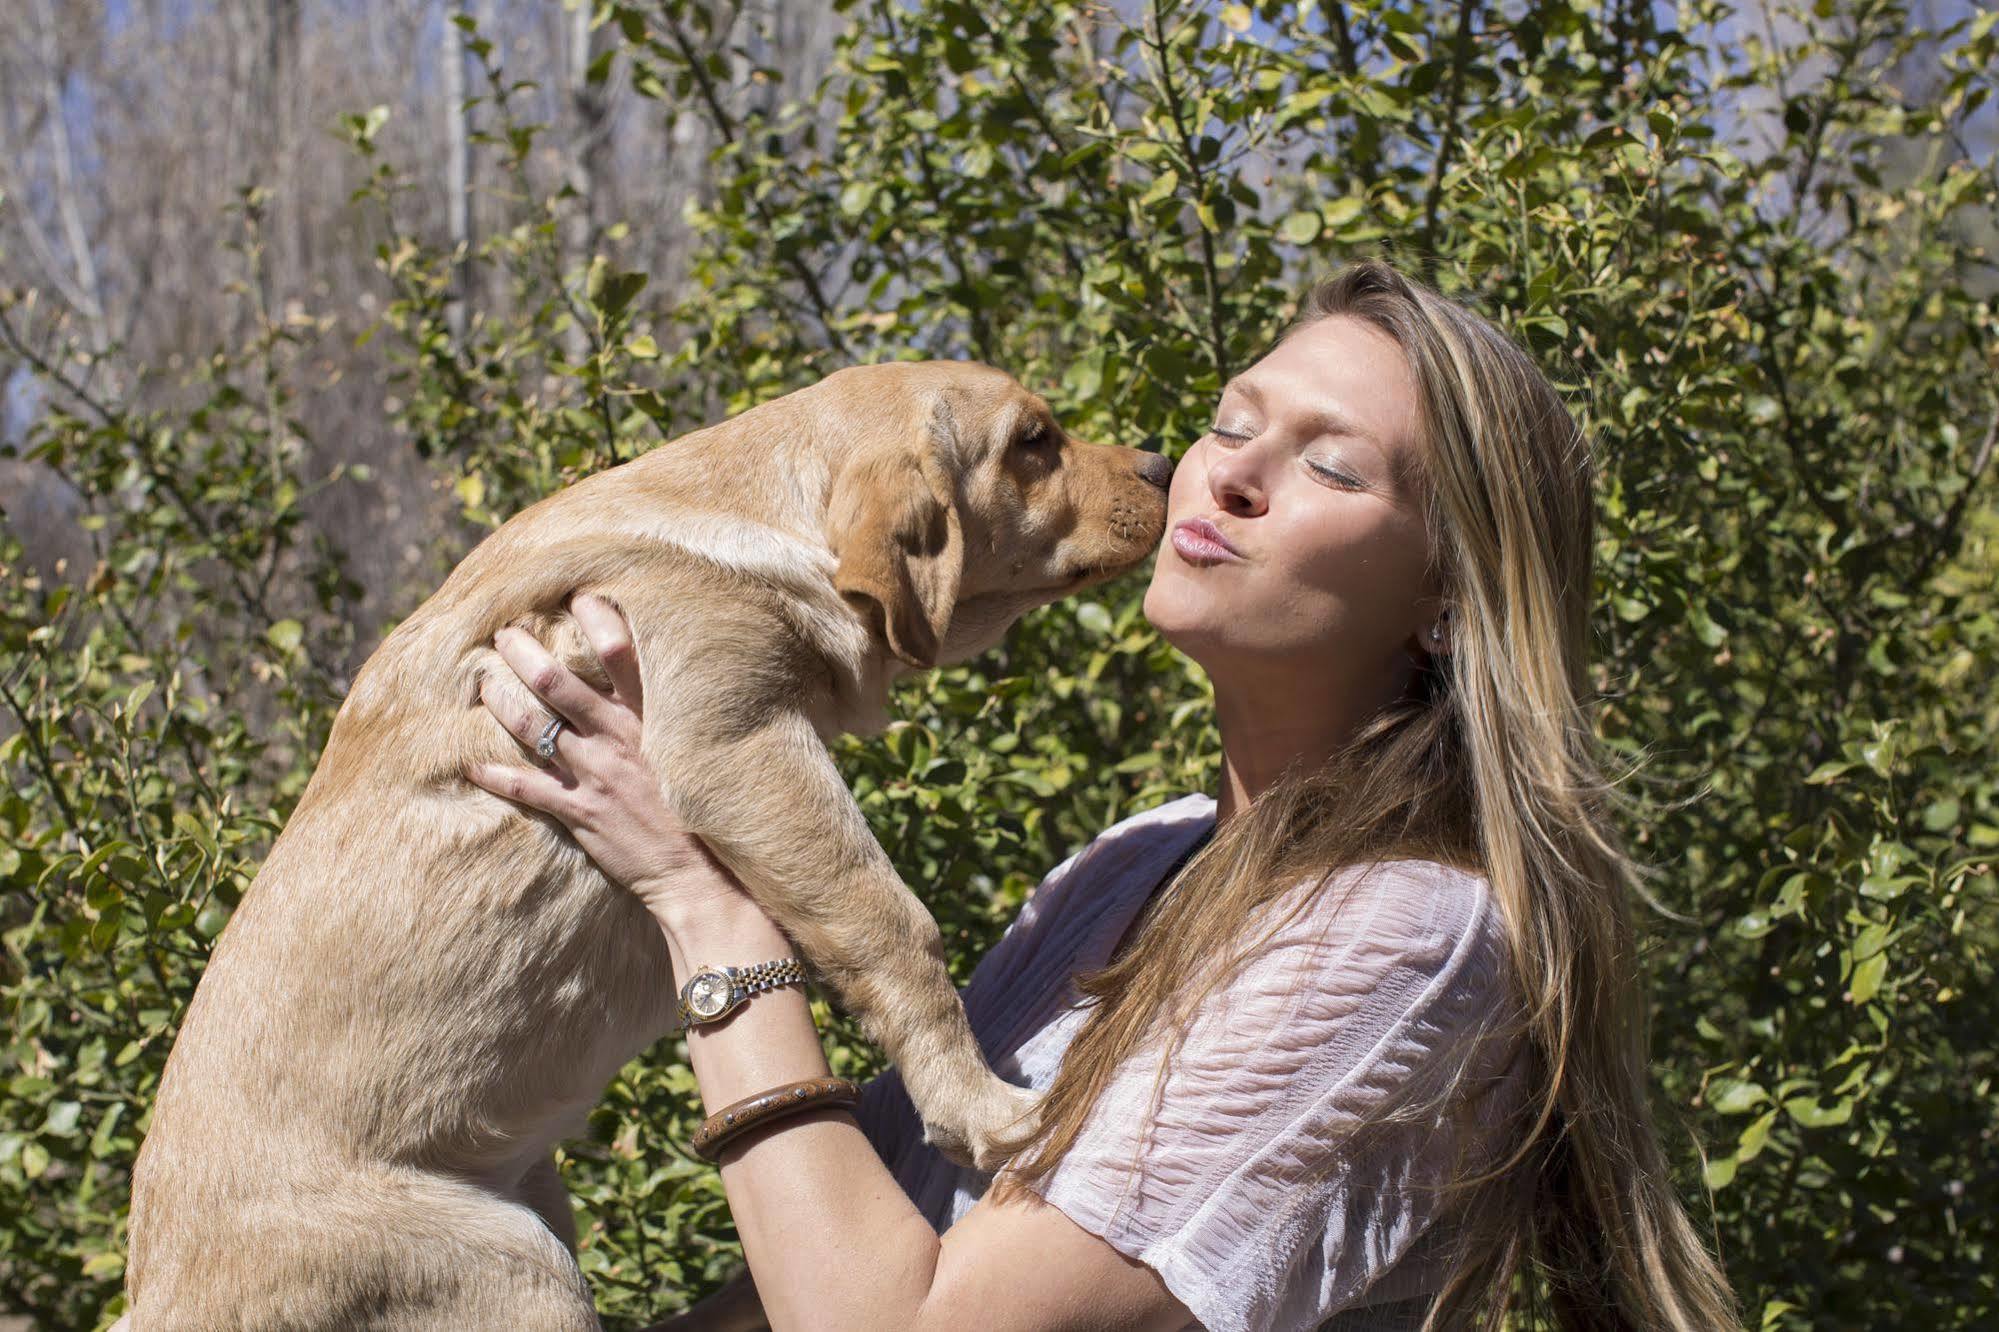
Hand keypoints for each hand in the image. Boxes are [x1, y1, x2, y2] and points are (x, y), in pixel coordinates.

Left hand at [465, 593, 752, 924]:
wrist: (701, 875)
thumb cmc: (706, 811)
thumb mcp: (695, 752)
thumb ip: (670, 718)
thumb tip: (664, 683)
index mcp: (652, 718)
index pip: (621, 653)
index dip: (596, 620)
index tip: (576, 598)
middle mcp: (620, 738)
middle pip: (558, 682)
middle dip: (524, 653)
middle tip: (504, 634)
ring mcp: (596, 774)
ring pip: (534, 727)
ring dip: (502, 701)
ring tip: (483, 682)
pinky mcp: (580, 812)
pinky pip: (525, 789)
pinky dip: (494, 777)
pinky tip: (470, 766)